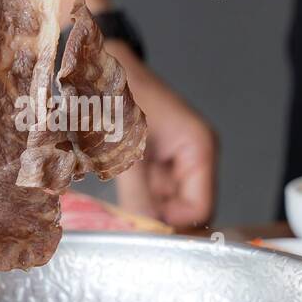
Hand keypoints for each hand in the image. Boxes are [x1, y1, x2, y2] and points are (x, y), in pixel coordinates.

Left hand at [108, 42, 217, 227]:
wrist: (100, 71)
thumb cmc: (119, 94)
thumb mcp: (128, 148)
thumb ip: (138, 192)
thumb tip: (143, 230)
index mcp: (199, 148)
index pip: (201, 208)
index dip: (175, 224)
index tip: (145, 227)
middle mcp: (196, 157)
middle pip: (188, 210)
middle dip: (161, 218)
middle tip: (130, 218)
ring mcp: (179, 161)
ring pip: (170, 205)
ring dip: (148, 208)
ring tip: (124, 195)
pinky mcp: (161, 163)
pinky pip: (156, 194)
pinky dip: (140, 198)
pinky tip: (124, 187)